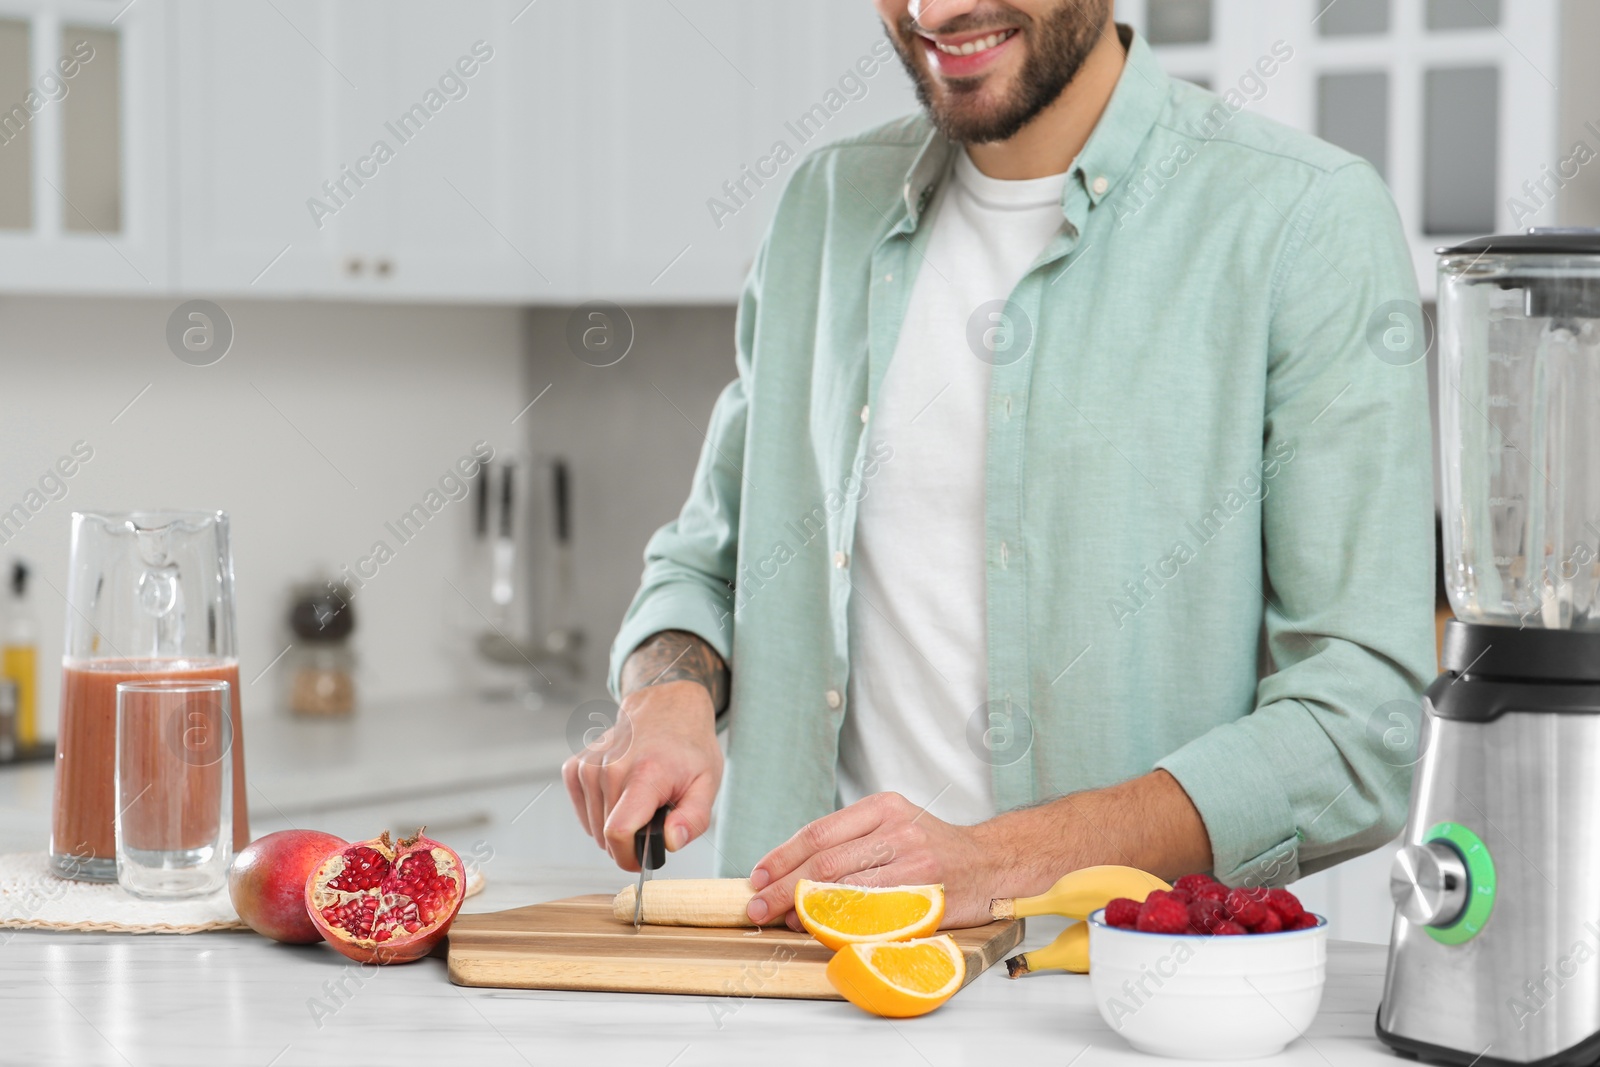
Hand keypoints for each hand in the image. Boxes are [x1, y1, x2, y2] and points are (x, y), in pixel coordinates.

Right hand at [560, 680, 721, 871]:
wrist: (665, 708)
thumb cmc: (688, 748)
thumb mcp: (707, 784)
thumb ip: (693, 818)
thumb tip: (671, 842)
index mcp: (645, 774)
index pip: (618, 831)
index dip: (628, 856)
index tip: (642, 858)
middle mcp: (610, 768)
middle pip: (606, 835)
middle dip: (629, 840)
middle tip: (652, 818)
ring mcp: (589, 766)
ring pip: (593, 827)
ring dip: (615, 825)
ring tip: (639, 801)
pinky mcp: (575, 767)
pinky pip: (582, 810)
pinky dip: (599, 812)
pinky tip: (619, 795)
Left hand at [745, 792, 1003, 929]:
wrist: (992, 862)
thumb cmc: (934, 849)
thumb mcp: (894, 827)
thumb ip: (851, 844)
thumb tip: (793, 876)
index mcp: (882, 807)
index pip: (818, 833)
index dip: (781, 857)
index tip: (757, 877)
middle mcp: (895, 828)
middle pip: (823, 860)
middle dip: (783, 886)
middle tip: (758, 906)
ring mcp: (912, 860)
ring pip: (843, 886)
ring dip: (804, 908)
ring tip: (782, 920)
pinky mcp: (924, 891)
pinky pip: (871, 911)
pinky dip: (840, 922)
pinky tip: (822, 929)